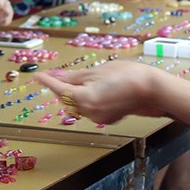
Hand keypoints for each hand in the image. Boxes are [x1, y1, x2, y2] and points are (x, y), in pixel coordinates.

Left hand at [34, 61, 168, 124]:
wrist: (152, 89)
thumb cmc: (127, 74)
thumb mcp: (98, 71)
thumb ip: (76, 77)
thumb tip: (59, 77)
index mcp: (85, 98)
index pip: (60, 90)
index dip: (48, 81)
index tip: (37, 76)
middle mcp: (89, 112)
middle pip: (68, 100)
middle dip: (62, 88)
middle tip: (57, 74)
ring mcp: (99, 117)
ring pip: (79, 105)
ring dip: (75, 94)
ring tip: (80, 79)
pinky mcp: (108, 118)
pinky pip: (91, 108)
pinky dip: (88, 99)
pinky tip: (96, 88)